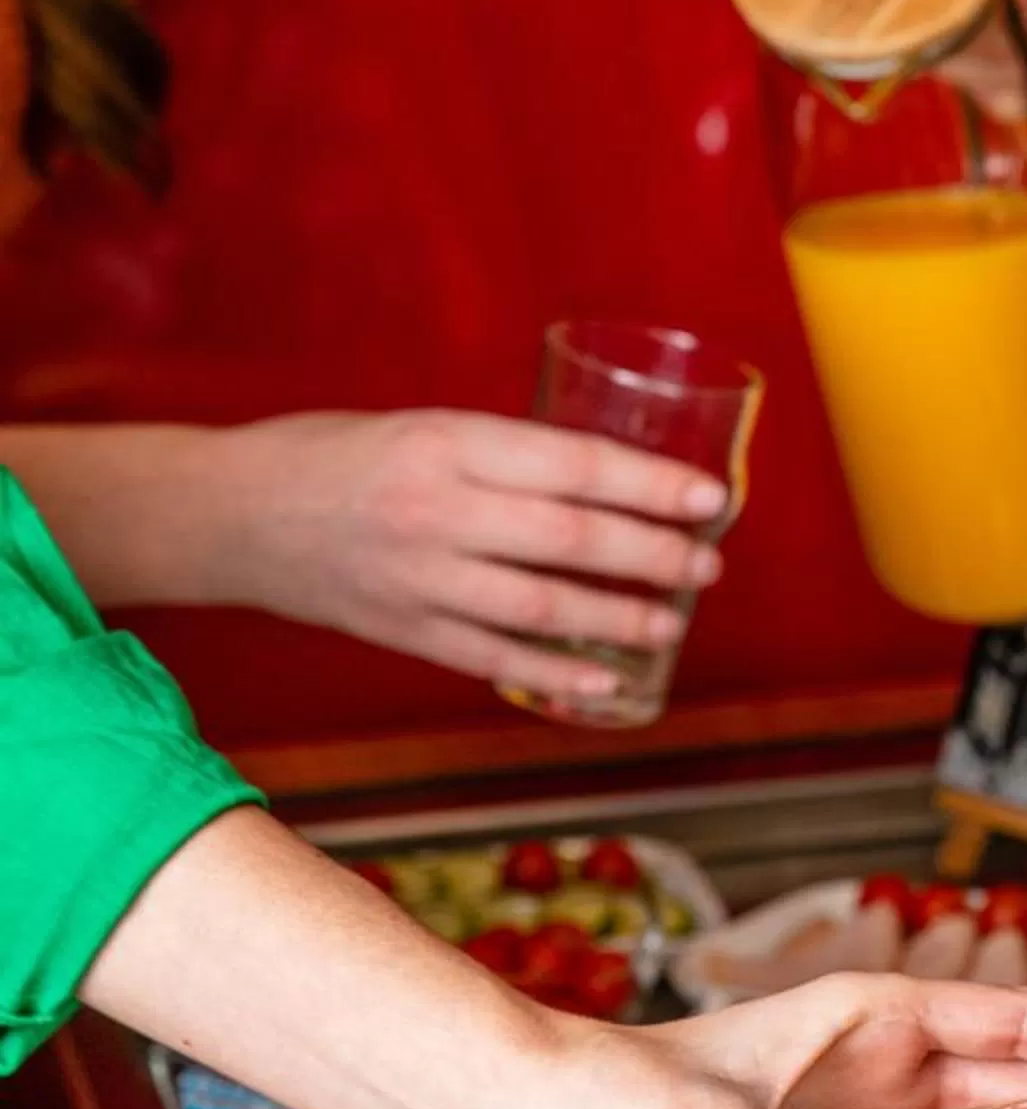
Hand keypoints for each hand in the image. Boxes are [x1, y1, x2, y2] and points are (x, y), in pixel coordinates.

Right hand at [216, 409, 727, 702]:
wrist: (235, 512)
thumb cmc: (340, 454)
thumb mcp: (427, 427)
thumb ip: (505, 456)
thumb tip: (609, 481)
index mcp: (448, 442)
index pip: (573, 465)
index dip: (650, 484)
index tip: (709, 497)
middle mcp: (436, 510)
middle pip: (569, 539)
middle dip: (651, 554)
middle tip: (707, 564)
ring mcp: (419, 577)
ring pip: (540, 606)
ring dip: (617, 617)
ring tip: (670, 619)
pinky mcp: (402, 629)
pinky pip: (493, 658)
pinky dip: (556, 674)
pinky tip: (607, 682)